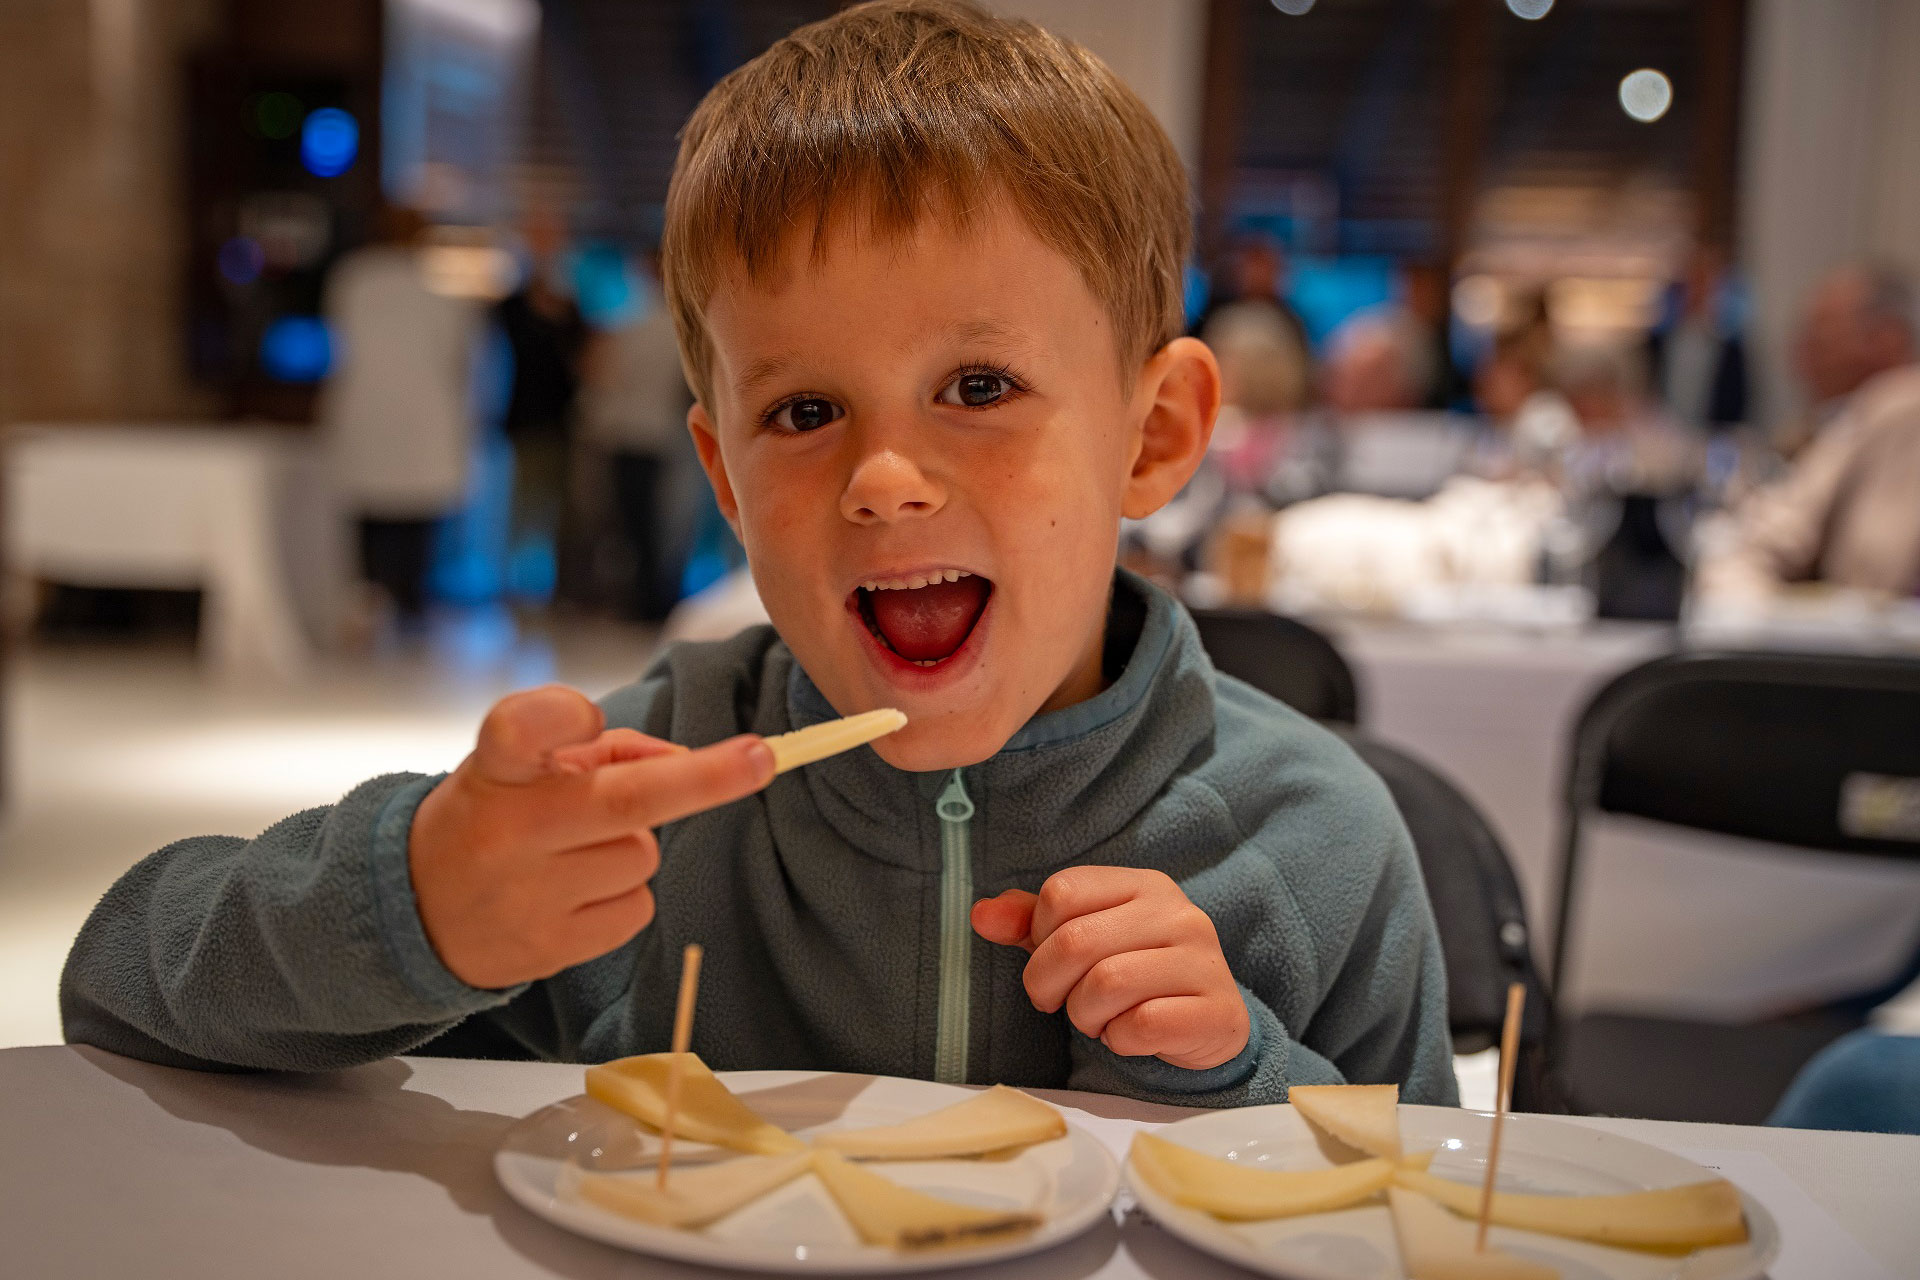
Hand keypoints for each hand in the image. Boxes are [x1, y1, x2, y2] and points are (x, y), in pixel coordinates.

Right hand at [409, 685, 774, 988]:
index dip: (563, 717)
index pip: (521, 730)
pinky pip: (635, 909)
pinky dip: (622, 897)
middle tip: (764, 758)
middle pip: (626, 801)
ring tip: (576, 853)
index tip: (593, 713)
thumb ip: (604, 749)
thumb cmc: (492, 816)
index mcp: (495, 770)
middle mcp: (507, 830)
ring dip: (632, 847)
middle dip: (704, 779)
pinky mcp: (548, 947)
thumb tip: (687, 761)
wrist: (412, 911)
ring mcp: (528, 895)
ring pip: (641, 857)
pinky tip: (574, 894)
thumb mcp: (523, 765)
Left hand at [971, 867, 1249, 1069]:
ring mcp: (1203, 960)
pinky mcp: (1216, 1010)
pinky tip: (1131, 1036)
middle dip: (1049, 984)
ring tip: (1099, 1019)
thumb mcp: (1084, 941)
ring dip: (1085, 1016)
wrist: (1209, 1023)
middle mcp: (1178, 913)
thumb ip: (1030, 925)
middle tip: (1060, 1004)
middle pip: (1076, 940)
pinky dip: (1121, 1040)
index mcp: (1143, 885)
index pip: (1061, 892)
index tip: (1052, 963)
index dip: (1038, 936)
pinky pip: (1142, 1025)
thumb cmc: (1136, 976)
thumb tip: (980, 915)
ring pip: (1107, 983)